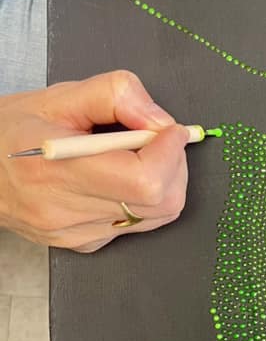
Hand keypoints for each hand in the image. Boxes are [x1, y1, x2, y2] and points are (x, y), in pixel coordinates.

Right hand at [0, 70, 189, 251]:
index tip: (169, 130)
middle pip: (161, 202)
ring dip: (163, 181)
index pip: (144, 181)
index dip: (169, 153)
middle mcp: (67, 212)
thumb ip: (115, 95)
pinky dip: (143, 199)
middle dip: (173, 165)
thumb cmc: (8, 132)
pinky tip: (119, 178)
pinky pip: (136, 225)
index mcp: (58, 171)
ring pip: (157, 216)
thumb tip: (159, 120)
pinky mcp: (84, 244)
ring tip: (137, 156)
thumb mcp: (57, 97)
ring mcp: (77, 234)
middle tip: (155, 139)